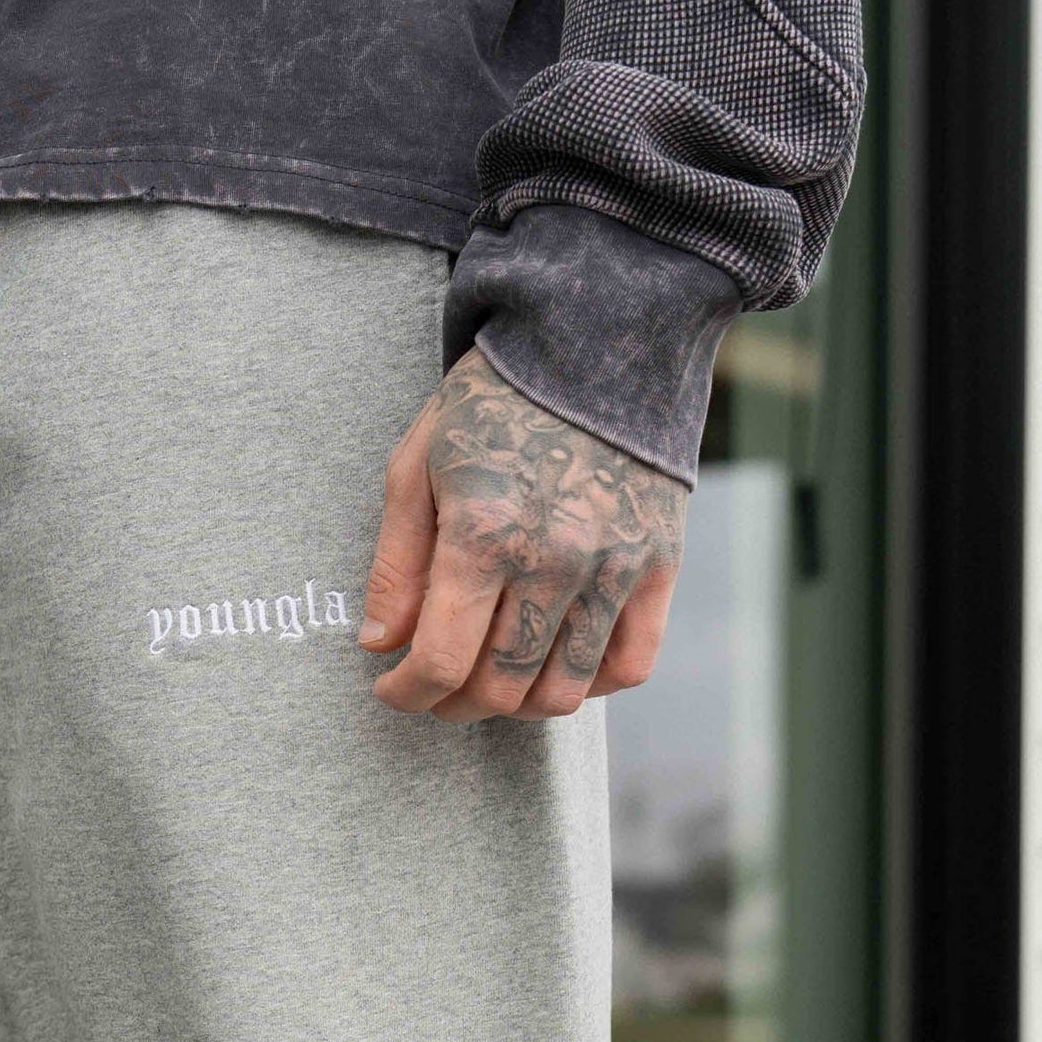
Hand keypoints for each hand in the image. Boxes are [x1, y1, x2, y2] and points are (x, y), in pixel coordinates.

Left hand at [361, 350, 685, 719]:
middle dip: (453, 703)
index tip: (391, 689)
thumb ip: (397, 563)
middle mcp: (555, 558)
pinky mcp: (660, 563)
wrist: (597, 338)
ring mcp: (615, 566)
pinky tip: (554, 662)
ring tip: (491, 679)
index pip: (441, 662)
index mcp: (485, 532)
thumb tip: (381, 645)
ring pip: (562, 690)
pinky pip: (629, 664)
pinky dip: (588, 682)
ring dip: (516, 704)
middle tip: (435, 687)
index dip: (407, 693)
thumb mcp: (417, 466)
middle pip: (500, 687)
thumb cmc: (491, 402)